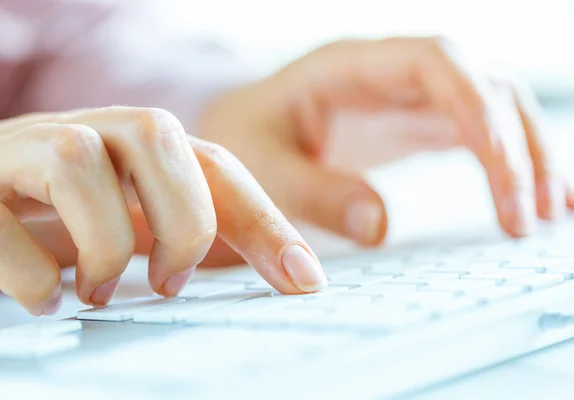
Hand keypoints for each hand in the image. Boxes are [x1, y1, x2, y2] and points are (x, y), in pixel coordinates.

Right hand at [0, 107, 326, 315]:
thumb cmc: (63, 210)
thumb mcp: (134, 215)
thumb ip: (189, 231)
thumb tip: (284, 276)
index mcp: (134, 146)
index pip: (216, 165)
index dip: (265, 220)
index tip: (303, 279)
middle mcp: (86, 134)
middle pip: (156, 133)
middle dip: (182, 220)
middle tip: (171, 279)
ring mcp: (23, 153)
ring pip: (76, 159)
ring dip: (104, 243)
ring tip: (103, 290)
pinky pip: (0, 219)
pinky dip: (35, 273)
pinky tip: (50, 297)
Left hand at [198, 36, 573, 260]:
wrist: (244, 139)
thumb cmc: (246, 143)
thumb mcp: (260, 167)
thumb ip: (312, 192)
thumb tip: (379, 225)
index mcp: (352, 66)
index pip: (438, 64)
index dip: (479, 110)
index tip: (503, 174)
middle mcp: (391, 74)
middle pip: (481, 85)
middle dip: (517, 145)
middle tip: (532, 217)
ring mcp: (409, 99)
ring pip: (495, 108)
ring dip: (531, 155)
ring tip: (557, 212)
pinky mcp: (417, 127)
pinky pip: (481, 135)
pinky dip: (515, 165)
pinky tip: (540, 198)